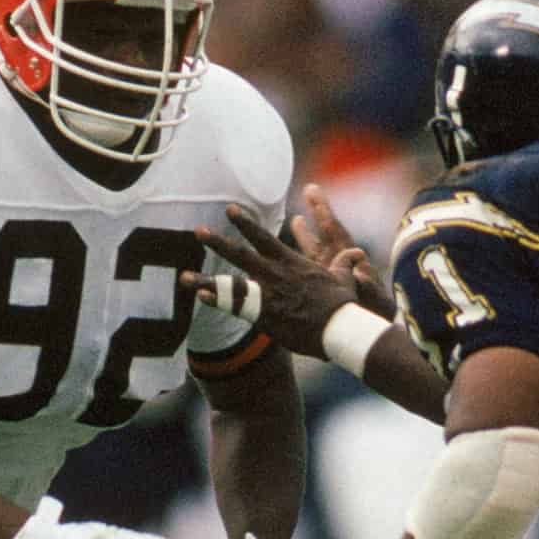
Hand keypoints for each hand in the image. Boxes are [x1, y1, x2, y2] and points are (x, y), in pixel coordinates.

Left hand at [186, 191, 388, 361]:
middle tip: (198, 232)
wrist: (338, 328)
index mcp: (291, 263)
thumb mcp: (343, 280)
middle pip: (240, 255)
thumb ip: (343, 266)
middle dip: (217, 243)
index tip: (229, 210)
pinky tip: (200, 298)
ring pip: (230, 285)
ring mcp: (267, 296)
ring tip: (183, 276)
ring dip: (205, 279)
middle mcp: (274, 275)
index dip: (245, 222)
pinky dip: (217, 302)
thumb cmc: (343, 305)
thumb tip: (355, 256)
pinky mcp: (264, 317)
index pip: (263, 237)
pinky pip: (235, 308)